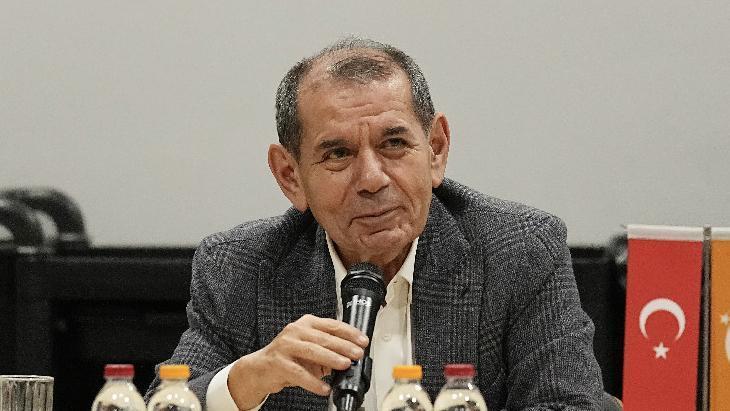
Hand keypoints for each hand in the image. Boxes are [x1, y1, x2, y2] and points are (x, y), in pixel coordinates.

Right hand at [228, 314, 368, 408]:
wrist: (260, 369)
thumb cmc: (287, 357)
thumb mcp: (309, 349)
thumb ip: (328, 350)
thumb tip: (350, 358)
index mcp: (306, 324)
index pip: (332, 325)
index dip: (349, 333)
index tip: (362, 341)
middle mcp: (295, 331)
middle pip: (324, 337)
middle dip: (344, 346)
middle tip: (357, 354)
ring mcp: (285, 346)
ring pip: (313, 351)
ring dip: (331, 359)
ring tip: (345, 365)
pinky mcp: (278, 363)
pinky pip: (299, 374)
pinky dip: (314, 382)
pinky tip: (324, 388)